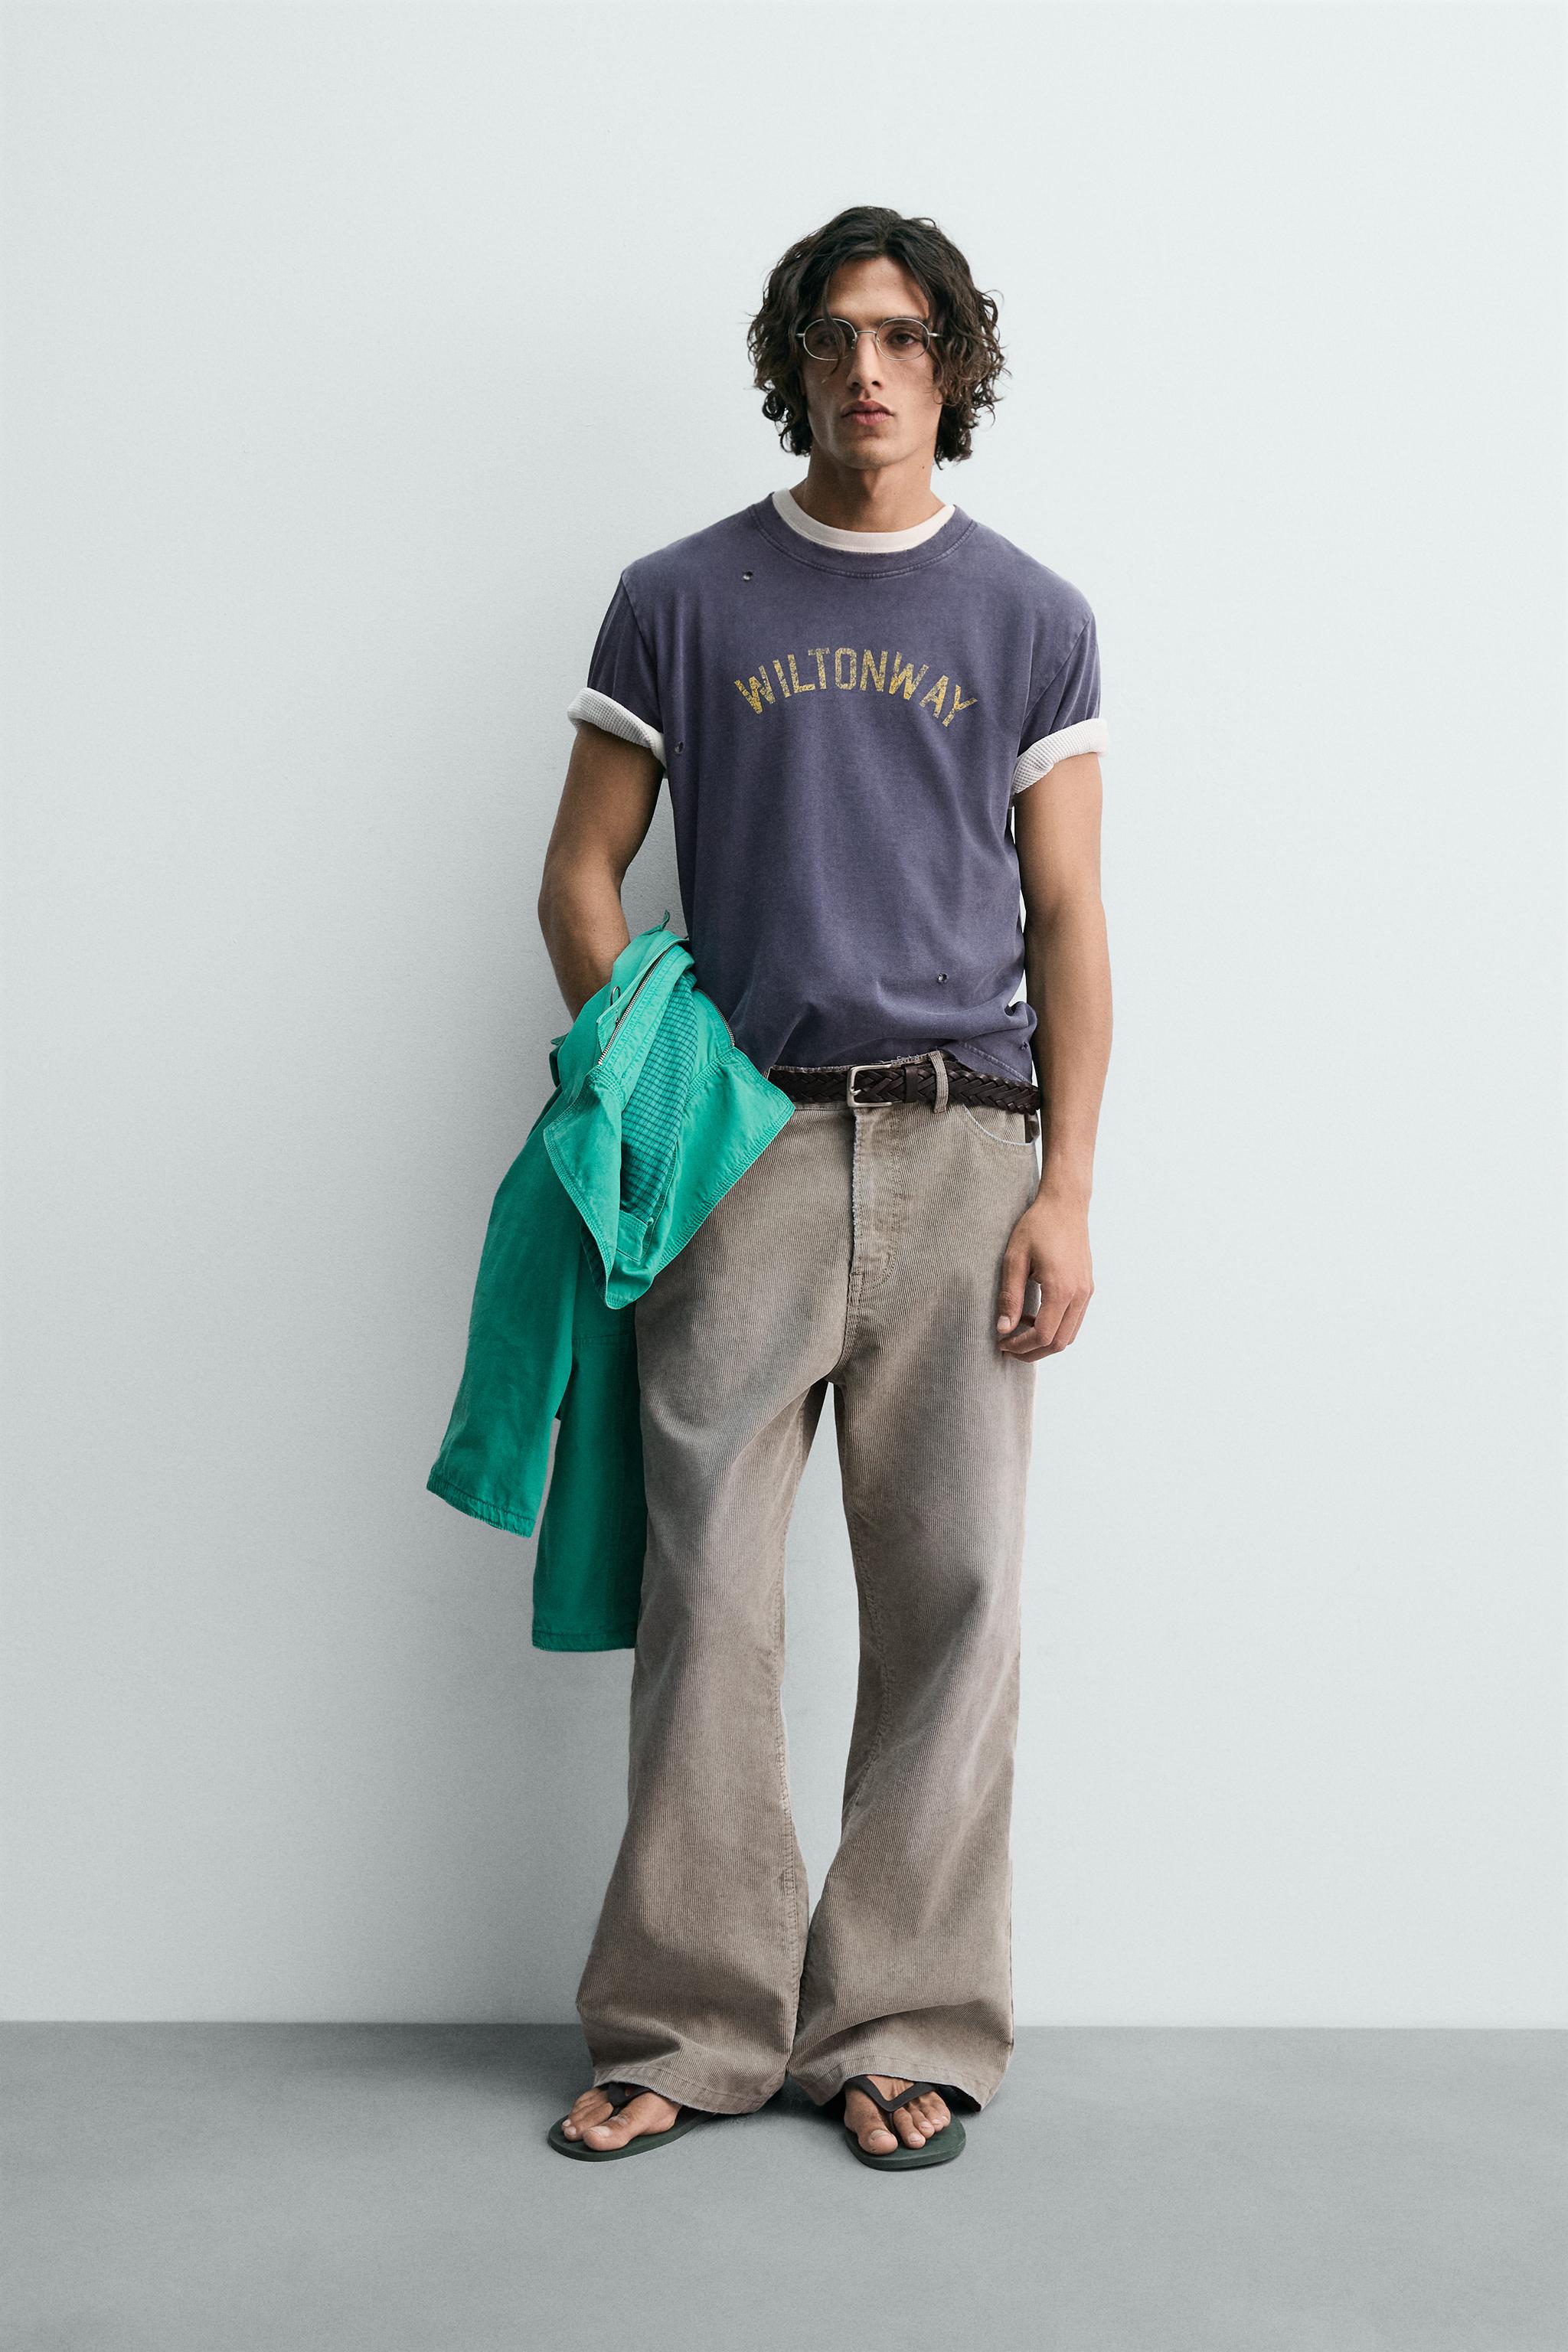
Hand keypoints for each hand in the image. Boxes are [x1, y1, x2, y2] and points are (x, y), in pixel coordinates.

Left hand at [996, 1189, 1093, 1358]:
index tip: (1001, 1342)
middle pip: (1059, 1343)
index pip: (1043, 1335)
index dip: (1021, 1346)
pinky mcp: (1087, 1287)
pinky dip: (1056, 1329)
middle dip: (1032, 1352)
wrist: (1065, 1205)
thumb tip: (1003, 1329)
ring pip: (1070, 1335)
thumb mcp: (1014, 1258)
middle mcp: (1079, 1294)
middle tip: (1008, 1346)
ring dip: (1045, 1342)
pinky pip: (1074, 1321)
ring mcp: (1086, 1292)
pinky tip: (1035, 1318)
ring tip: (1019, 1333)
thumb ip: (1010, 1296)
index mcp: (1061, 1289)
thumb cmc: (1037, 1226)